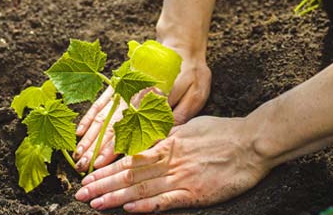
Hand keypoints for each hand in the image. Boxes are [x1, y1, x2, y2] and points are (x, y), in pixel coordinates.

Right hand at [72, 56, 211, 170]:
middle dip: (96, 147)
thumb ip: (180, 114)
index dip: (114, 145)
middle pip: (111, 123)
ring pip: (103, 115)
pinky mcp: (119, 84)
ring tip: (78, 155)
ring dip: (90, 136)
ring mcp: (124, 89)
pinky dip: (89, 117)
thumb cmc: (191, 71)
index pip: (130, 127)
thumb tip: (163, 138)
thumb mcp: (194, 92)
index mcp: (153, 98)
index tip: (102, 162)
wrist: (181, 44)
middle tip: (84, 166)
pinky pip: (101, 102)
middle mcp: (134, 94)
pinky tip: (80, 131)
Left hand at [74, 116, 270, 211]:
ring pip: (142, 189)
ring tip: (95, 203)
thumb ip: (168, 135)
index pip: (129, 157)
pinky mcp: (196, 192)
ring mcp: (182, 177)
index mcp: (167, 143)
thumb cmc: (224, 132)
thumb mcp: (190, 126)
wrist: (252, 143)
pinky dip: (146, 207)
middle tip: (80, 193)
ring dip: (115, 197)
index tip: (87, 175)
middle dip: (101, 184)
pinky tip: (129, 210)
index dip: (106, 168)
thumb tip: (149, 140)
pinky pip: (166, 201)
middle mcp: (170, 159)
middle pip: (128, 174)